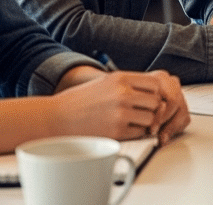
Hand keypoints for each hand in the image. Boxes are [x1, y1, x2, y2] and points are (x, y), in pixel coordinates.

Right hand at [52, 70, 189, 144]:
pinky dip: (135, 133)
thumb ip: (128, 85)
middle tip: (141, 114)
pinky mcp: (116, 132)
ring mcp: (120, 113)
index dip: (154, 93)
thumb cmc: (80, 101)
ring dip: (145, 123)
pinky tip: (123, 130)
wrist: (56, 117)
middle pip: (156, 102)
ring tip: (131, 122)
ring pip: (151, 119)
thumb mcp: (104, 83)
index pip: (155, 84)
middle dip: (151, 109)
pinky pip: (139, 133)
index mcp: (120, 78)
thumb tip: (155, 94)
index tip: (147, 100)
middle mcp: (122, 93)